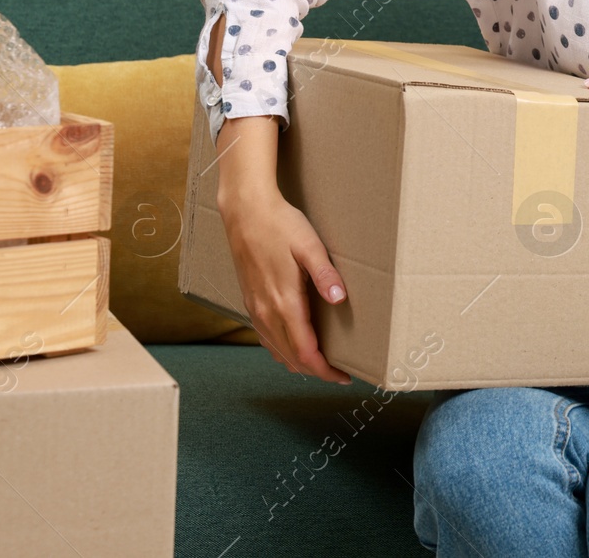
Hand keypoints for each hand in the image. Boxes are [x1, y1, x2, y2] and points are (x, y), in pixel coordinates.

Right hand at [219, 180, 353, 384]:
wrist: (245, 212)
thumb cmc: (280, 225)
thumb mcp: (309, 246)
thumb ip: (324, 274)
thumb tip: (340, 299)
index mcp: (284, 302)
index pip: (305, 351)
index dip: (325, 370)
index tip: (344, 376)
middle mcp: (266, 311)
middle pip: (291, 357)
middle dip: (315, 370)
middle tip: (339, 374)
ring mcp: (255, 307)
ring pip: (276, 350)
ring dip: (298, 363)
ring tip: (321, 365)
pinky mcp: (250, 301)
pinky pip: (265, 337)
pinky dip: (281, 350)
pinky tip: (291, 348)